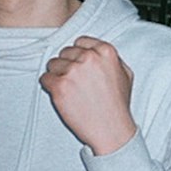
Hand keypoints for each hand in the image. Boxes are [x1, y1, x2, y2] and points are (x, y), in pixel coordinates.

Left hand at [40, 37, 136, 155]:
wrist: (111, 129)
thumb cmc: (118, 105)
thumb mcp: (125, 74)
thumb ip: (111, 58)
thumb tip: (96, 51)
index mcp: (106, 51)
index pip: (80, 41)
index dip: (78, 54)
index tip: (78, 64)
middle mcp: (89, 58)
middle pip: (65, 52)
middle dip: (67, 64)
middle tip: (73, 80)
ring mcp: (73, 71)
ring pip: (52, 64)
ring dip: (57, 75)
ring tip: (68, 89)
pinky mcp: (60, 86)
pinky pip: (45, 78)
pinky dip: (49, 86)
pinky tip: (60, 95)